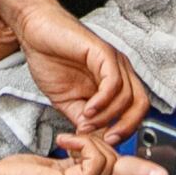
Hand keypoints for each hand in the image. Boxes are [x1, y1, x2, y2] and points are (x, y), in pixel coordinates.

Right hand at [0, 0, 144, 143]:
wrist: (34, 31)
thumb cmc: (50, 59)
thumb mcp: (66, 100)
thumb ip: (81, 119)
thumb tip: (91, 139)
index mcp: (114, 83)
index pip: (134, 111)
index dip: (125, 130)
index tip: (106, 143)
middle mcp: (119, 71)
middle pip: (140, 105)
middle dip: (126, 127)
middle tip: (107, 138)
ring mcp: (114, 61)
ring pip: (129, 96)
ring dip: (108, 116)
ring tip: (87, 121)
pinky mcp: (103, 52)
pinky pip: (114, 82)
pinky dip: (104, 101)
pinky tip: (88, 108)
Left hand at [0, 131, 118, 174]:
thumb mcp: (61, 169)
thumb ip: (82, 164)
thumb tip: (100, 145)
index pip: (118, 173)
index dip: (107, 150)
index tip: (85, 142)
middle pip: (120, 166)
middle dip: (101, 143)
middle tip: (77, 138)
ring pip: (111, 161)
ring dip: (91, 141)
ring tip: (69, 140)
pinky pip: (96, 159)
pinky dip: (83, 142)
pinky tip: (63, 141)